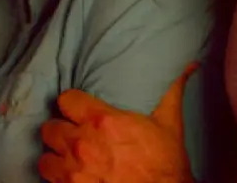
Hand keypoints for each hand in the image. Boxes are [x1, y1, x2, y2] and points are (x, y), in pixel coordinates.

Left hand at [37, 63, 197, 182]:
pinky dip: (57, 178)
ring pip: (45, 157)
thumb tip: (191, 65)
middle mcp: (83, 143)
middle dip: (61, 131)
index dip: (72, 104)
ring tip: (68, 158)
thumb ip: (172, 91)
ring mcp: (74, 171)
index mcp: (103, 120)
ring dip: (56, 156)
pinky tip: (71, 175)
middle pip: (50, 128)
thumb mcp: (169, 123)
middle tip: (73, 135)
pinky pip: (49, 180)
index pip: (66, 100)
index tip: (77, 109)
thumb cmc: (166, 163)